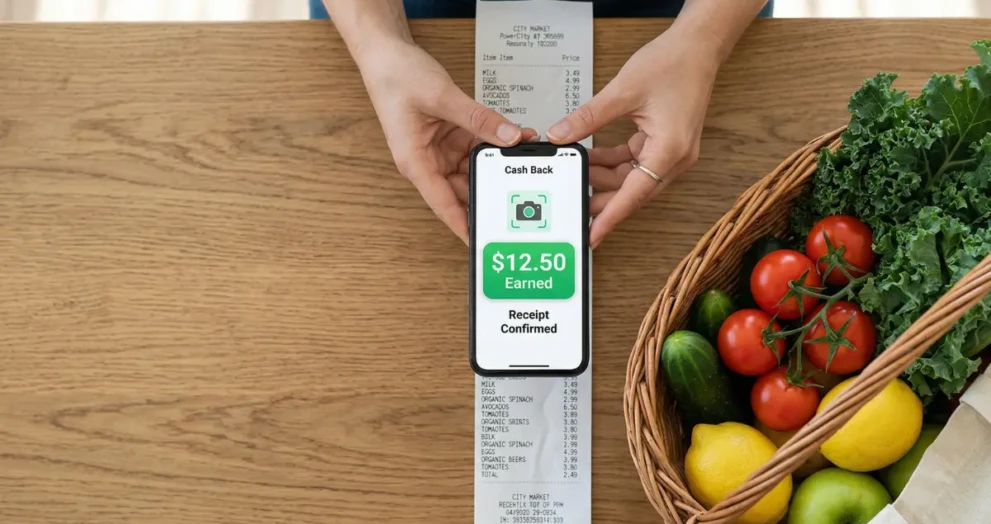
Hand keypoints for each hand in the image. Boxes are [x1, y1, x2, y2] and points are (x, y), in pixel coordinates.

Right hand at [359, 40, 536, 242]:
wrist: (386, 52)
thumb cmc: (395, 77)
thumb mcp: (442, 98)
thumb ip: (479, 119)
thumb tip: (508, 137)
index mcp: (415, 162)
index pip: (444, 204)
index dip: (464, 225)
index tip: (482, 242)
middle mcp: (426, 161)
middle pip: (463, 188)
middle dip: (491, 188)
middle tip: (520, 195)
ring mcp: (438, 149)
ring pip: (473, 167)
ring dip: (496, 162)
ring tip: (523, 157)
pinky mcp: (448, 135)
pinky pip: (475, 145)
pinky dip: (493, 142)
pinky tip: (514, 137)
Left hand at [546, 25, 722, 248]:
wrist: (698, 46)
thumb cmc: (672, 63)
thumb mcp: (622, 91)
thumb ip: (588, 118)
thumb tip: (561, 135)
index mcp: (669, 150)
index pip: (634, 194)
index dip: (610, 216)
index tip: (592, 234)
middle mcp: (675, 158)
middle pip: (633, 191)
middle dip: (602, 198)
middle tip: (572, 204)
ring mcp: (671, 152)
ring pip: (632, 178)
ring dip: (605, 177)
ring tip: (575, 174)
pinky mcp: (664, 144)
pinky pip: (635, 162)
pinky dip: (613, 162)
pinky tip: (590, 157)